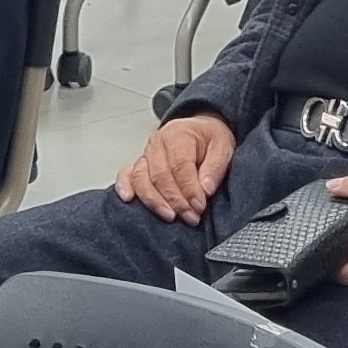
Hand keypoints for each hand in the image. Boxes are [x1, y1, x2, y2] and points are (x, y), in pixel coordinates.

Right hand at [114, 109, 235, 220]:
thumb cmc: (210, 139)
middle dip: (176, 200)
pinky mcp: (140, 165)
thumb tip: (205, 189)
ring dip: (155, 201)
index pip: (180, 165)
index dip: (189, 189)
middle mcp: (158, 143)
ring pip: (142, 179)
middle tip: (191, 216)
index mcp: (178, 134)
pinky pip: (127, 175)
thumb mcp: (223, 147)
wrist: (200, 131)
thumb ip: (215, 167)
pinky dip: (124, 187)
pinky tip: (129, 199)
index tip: (199, 206)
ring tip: (170, 216)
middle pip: (160, 175)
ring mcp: (146, 154)